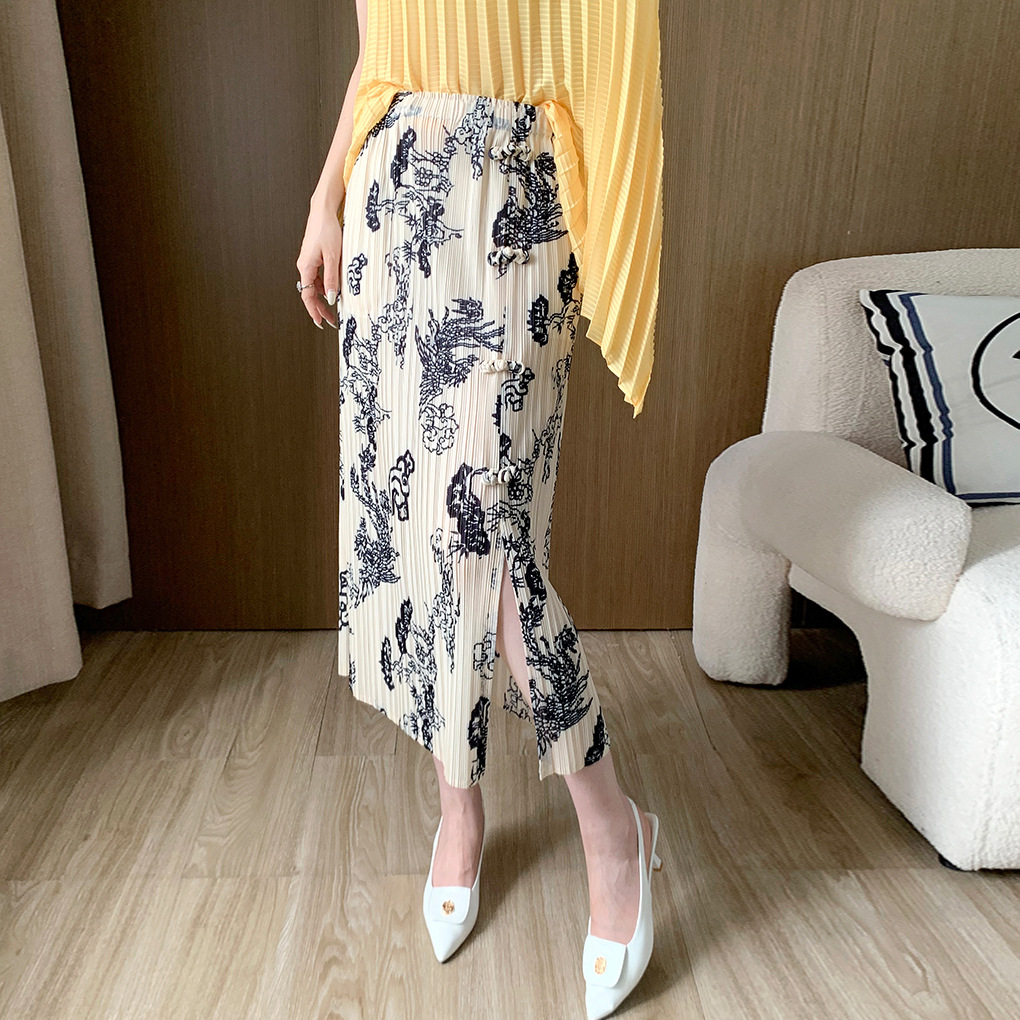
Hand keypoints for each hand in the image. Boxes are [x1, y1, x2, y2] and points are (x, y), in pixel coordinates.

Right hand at [296, 197, 344, 328]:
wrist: (323, 211)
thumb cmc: (327, 230)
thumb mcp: (333, 257)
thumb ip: (332, 279)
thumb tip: (331, 298)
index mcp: (306, 267)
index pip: (307, 296)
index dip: (314, 311)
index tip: (320, 322)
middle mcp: (304, 266)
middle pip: (310, 293)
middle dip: (320, 308)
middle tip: (331, 320)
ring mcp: (308, 262)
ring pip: (314, 286)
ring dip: (323, 298)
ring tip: (334, 309)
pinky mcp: (314, 258)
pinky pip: (317, 277)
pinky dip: (324, 286)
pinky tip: (333, 290)